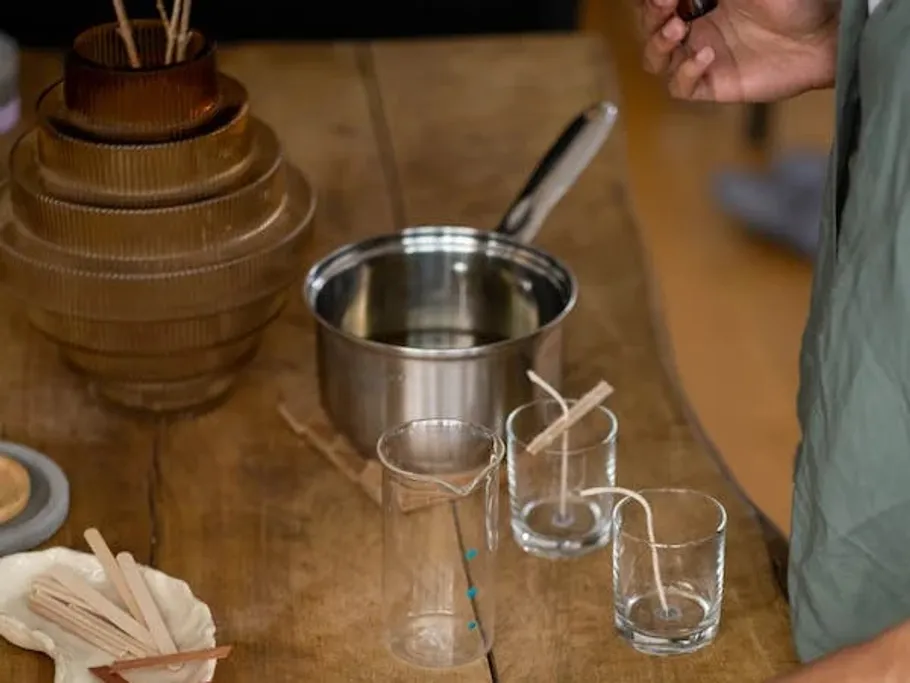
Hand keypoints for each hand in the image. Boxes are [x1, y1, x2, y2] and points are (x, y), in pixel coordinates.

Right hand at [638, 0, 838, 101]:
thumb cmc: (793, 2)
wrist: (824, 37)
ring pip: (655, 58)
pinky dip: (685, 72)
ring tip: (678, 29)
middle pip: (648, 27)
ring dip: (658, 43)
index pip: (656, 4)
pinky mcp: (713, 85)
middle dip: (650, 15)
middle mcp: (696, 28)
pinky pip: (680, 86)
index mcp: (699, 0)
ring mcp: (701, 57)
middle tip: (666, 4)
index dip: (650, 0)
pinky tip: (707, 55)